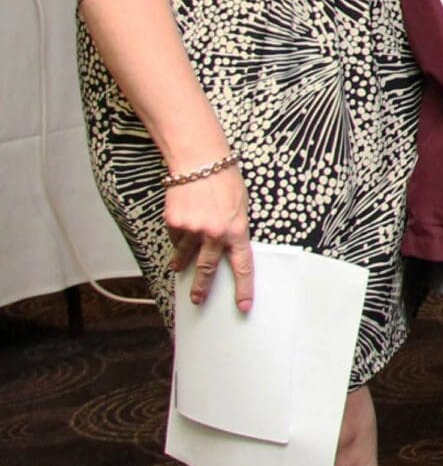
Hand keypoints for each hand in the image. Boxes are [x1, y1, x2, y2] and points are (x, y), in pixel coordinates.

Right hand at [165, 166, 253, 311]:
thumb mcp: (241, 204)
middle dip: (202, 287)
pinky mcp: (174, 223)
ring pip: (186, 255)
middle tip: (198, 299)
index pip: (243, 266)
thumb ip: (234, 227)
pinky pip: (176, 236)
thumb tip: (227, 246)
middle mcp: (214, 234)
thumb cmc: (224, 178)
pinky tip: (180, 222)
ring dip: (181, 263)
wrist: (199, 160)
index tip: (243, 305)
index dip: (243, 288)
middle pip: (207, 269)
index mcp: (237, 230)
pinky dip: (178, 235)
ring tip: (177, 268)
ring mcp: (193, 230)